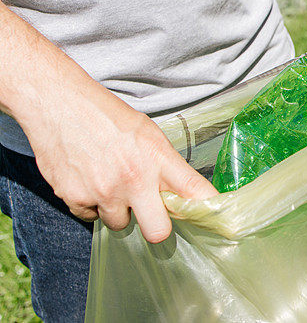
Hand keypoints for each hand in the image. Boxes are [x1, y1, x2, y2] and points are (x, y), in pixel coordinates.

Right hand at [24, 80, 217, 243]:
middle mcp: (133, 179)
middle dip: (156, 226)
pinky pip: (90, 216)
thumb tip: (181, 193)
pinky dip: (91, 204)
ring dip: (119, 211)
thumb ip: (165, 165)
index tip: (218, 218)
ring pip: (120, 224)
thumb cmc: (107, 115)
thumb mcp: (147, 133)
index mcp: (157, 158)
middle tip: (152, 212)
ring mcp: (103, 192)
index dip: (209, 208)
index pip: (194, 190)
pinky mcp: (74, 198)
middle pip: (158, 232)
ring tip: (112, 182)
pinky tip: (90, 180)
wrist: (58, 103)